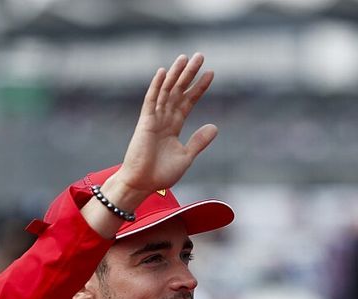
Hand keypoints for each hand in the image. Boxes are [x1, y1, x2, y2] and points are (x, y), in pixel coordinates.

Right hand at [109, 53, 216, 202]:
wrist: (142, 184)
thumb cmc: (160, 174)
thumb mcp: (186, 156)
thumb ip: (199, 141)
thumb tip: (215, 126)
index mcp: (174, 126)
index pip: (188, 102)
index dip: (199, 88)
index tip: (211, 73)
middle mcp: (164, 119)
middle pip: (179, 91)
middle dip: (189, 74)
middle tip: (200, 56)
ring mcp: (154, 119)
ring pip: (166, 91)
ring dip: (176, 74)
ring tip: (186, 58)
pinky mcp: (145, 122)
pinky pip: (151, 101)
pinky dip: (156, 86)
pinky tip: (163, 72)